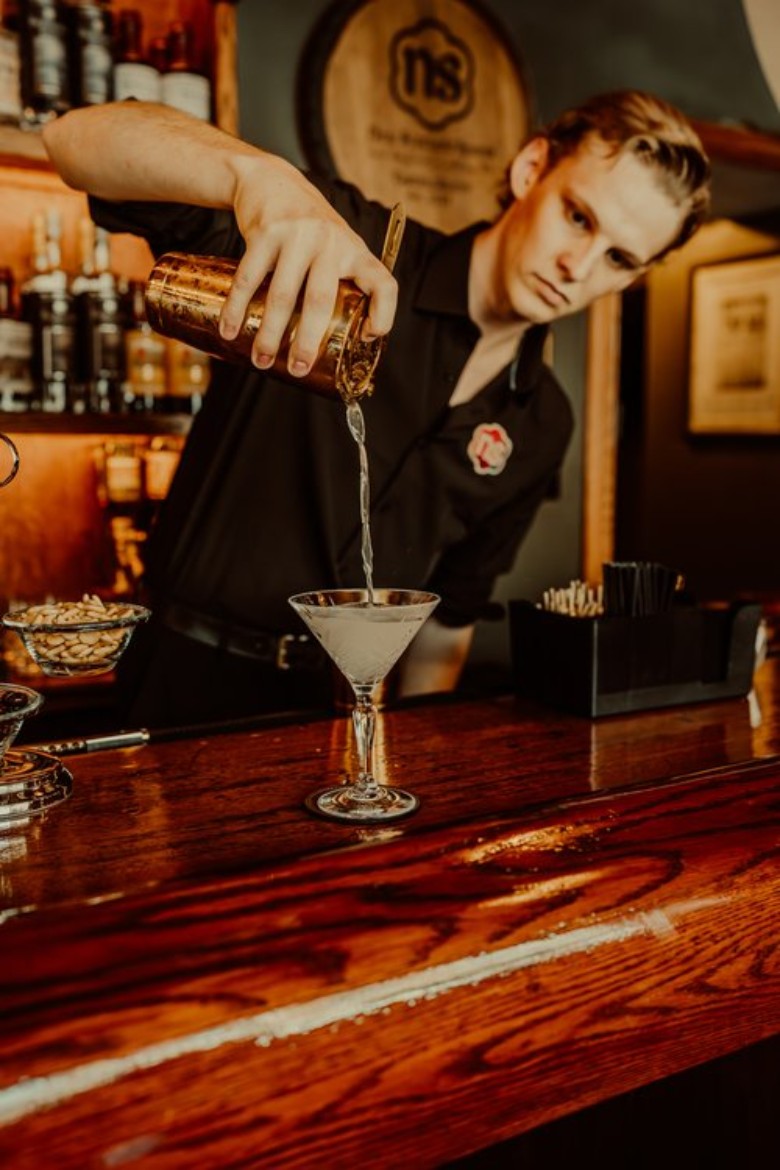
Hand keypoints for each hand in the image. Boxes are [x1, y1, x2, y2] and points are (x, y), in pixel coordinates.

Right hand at [220, 155, 397, 376]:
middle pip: (321, 301)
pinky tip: (230, 329)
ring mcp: (297, 236)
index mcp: (355, 251)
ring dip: (269, 333)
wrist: (272, 180)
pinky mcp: (266, 232)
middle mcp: (330, 242)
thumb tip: (341, 339)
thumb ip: (342, 282)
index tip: (367, 337)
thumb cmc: (309, 229)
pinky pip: (249, 278)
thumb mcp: (337, 246)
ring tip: (260, 360)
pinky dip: (237, 308)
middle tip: (298, 369)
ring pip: (283, 295)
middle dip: (308, 342)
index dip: (384, 314)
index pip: (383, 284)